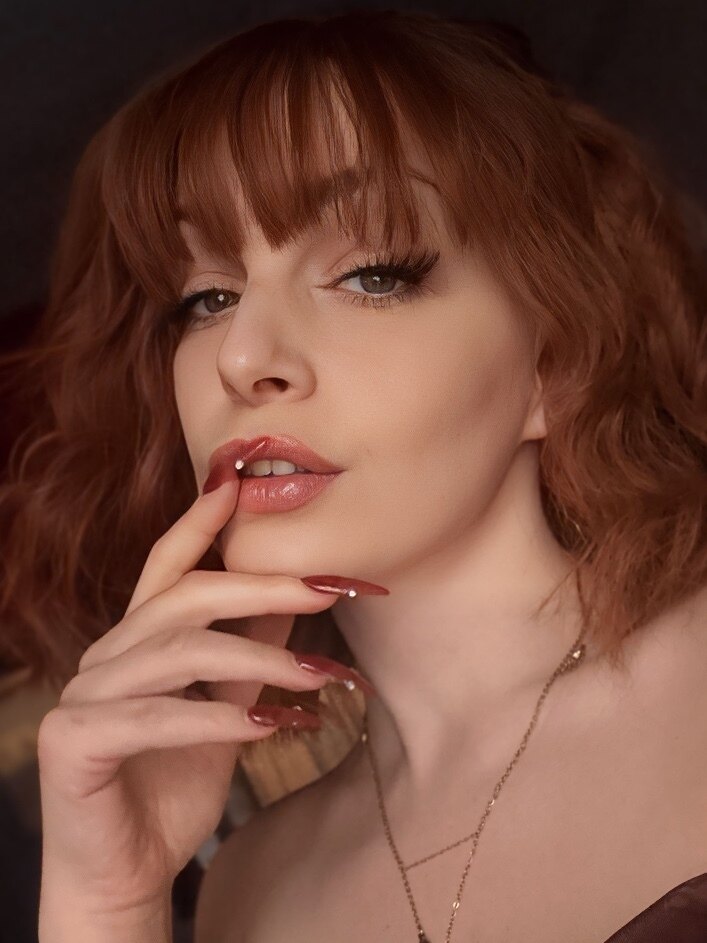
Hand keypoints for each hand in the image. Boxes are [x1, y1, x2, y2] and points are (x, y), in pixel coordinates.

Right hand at [37, 476, 342, 917]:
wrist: (127, 874)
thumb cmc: (172, 786)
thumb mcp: (227, 710)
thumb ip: (251, 656)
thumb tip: (296, 600)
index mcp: (137, 641)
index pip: (166, 565)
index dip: (199, 522)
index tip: (239, 484)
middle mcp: (105, 656)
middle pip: (184, 597)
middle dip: (262, 587)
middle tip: (328, 590)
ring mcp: (84, 694)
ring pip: (178, 652)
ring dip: (259, 660)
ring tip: (323, 677)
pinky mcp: (74, 740)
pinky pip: (156, 716)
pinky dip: (219, 718)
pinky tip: (270, 725)